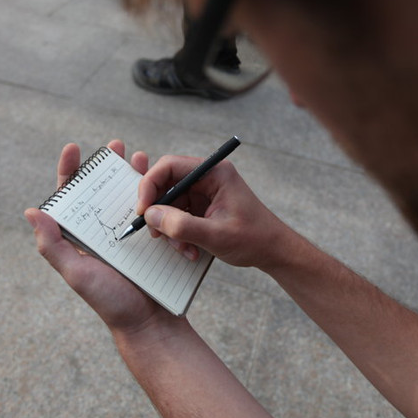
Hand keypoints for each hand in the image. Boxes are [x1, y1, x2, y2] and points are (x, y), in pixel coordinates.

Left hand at [25, 140, 173, 332]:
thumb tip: (31, 212)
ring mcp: (128, 234)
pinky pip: (152, 211)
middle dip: (106, 165)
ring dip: (133, 174)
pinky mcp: (152, 240)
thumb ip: (52, 245)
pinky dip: (155, 192)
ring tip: (138, 156)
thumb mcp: (76, 273)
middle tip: (114, 145)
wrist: (150, 323)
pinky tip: (162, 180)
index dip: (70, 171)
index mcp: (80, 237)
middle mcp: (102, 232)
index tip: (73, 148)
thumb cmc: (109, 301)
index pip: (71, 198)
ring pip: (128, 196)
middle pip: (101, 190)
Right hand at [136, 154, 290, 269]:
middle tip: (155, 233)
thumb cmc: (254, 238)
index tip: (143, 209)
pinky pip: (179, 217)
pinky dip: (178, 234)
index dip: (151, 185)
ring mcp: (205, 193)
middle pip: (167, 185)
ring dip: (170, 228)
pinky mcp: (202, 208)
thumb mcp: (216, 235)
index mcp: (215, 173)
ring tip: (183, 248)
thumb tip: (151, 215)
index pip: (170, 166)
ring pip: (170, 204)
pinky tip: (190, 250)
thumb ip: (182, 226)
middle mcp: (208, 178)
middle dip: (159, 211)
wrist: (273, 251)